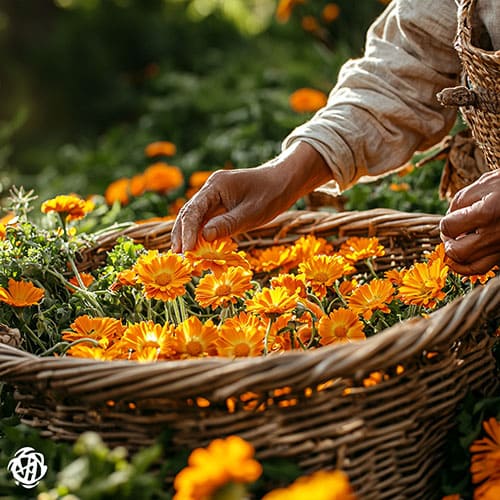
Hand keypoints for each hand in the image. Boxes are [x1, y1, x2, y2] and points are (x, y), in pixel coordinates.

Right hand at [171, 142, 331, 251]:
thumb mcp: (252, 213)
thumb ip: (228, 224)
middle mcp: (210, 189)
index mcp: (216, 185)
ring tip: (182, 257)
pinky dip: (199, 235)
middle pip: (188, 214)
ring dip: (187, 236)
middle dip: (182, 235)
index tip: (186, 251)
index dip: (188, 232)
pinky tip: (195, 250)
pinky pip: (205, 221)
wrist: (284, 182)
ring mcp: (213, 197)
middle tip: (178, 257)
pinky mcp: (219, 206)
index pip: (194, 210)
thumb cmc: (271, 195)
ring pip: (194, 218)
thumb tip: (204, 236)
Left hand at [440, 169, 499, 274]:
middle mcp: (495, 235)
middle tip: (451, 234)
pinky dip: (468, 266)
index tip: (452, 217)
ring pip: (468, 266)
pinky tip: (464, 256)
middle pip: (456, 252)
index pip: (449, 227)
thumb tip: (448, 217)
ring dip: (455, 257)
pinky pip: (482, 268)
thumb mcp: (485, 184)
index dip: (445, 222)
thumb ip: (461, 201)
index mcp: (486, 213)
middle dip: (448, 243)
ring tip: (455, 245)